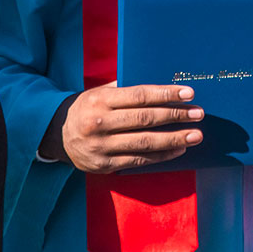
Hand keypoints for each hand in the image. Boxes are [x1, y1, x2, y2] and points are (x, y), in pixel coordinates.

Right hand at [51, 83, 202, 172]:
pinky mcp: (105, 165)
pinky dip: (161, 155)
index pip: (140, 95)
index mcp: (100, 100)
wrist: (54, 135)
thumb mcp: (98, 93)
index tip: (188, 93)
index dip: (166, 94)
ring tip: (195, 134)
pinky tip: (177, 149)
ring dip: (174, 138)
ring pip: (144, 142)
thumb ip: (123, 88)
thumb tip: (159, 86)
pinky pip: (138, 160)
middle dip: (175, 115)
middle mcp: (100, 123)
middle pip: (145, 119)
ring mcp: (102, 146)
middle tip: (198, 113)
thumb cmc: (85, 108)